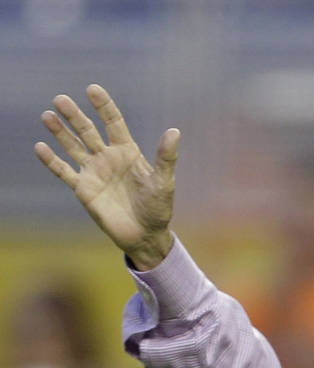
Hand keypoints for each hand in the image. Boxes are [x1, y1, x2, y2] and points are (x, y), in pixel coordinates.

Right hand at [35, 85, 178, 269]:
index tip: (92, 89)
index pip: (113, 123)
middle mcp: (108, 158)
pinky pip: (64, 172)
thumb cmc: (158, 208)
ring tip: (48, 115)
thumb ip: (165, 157)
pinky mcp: (84, 189)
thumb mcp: (164, 182)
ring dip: (60, 132)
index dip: (103, 106)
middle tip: (60, 99)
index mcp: (127, 152)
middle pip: (87, 130)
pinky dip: (52, 161)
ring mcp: (94, 172)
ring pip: (73, 146)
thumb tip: (174, 131)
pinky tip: (40, 147)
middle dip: (75, 115)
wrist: (145, 235)